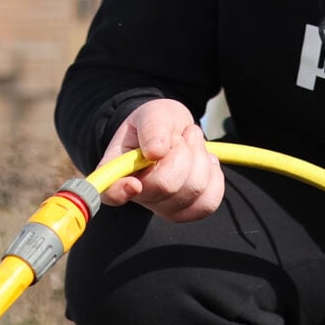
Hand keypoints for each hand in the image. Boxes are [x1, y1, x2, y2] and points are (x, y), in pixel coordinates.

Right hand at [99, 98, 224, 221]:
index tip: (134, 184)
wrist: (177, 132)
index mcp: (118, 170)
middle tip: (178, 138)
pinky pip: (208, 203)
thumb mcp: (152, 113)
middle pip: (165, 186)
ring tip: (190, 144)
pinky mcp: (186, 211)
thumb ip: (152, 126)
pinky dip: (214, 176)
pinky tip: (205, 161)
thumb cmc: (157, 123)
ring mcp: (161, 206)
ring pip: (193, 191)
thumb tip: (155, 152)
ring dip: (199, 159)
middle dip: (181, 153)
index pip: (110, 193)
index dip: (119, 193)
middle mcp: (137, 194)